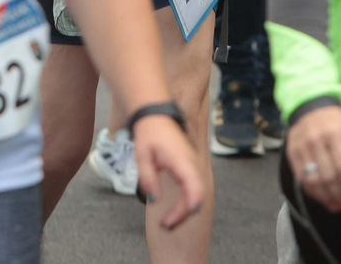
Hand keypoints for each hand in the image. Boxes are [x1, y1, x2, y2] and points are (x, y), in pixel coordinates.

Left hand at [132, 113, 203, 231]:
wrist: (156, 114)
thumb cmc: (149, 133)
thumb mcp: (142, 156)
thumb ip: (148, 179)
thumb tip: (154, 200)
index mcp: (183, 162)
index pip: (193, 193)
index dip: (183, 212)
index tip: (167, 223)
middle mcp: (192, 164)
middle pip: (198, 197)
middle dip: (184, 215)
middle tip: (165, 226)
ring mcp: (192, 165)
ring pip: (197, 193)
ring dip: (185, 210)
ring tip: (167, 221)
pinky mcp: (189, 166)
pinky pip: (192, 187)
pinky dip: (185, 201)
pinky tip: (172, 208)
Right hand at [286, 105, 340, 213]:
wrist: (309, 105)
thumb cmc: (334, 120)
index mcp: (334, 133)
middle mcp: (315, 140)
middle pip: (328, 175)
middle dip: (339, 195)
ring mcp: (301, 146)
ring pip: (313, 180)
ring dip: (326, 197)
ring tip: (336, 207)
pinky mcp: (291, 152)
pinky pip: (301, 178)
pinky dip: (312, 192)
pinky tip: (322, 198)